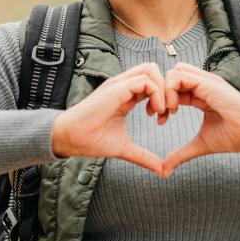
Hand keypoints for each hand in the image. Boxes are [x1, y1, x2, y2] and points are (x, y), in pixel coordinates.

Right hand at [51, 63, 167, 175]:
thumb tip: (162, 170)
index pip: (151, 82)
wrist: (71, 138)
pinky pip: (144, 80)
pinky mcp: (116, 89)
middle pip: (152, 70)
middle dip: (166, 88)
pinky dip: (156, 94)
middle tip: (168, 111)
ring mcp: (119, 85)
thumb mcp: (125, 148)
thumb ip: (144, 156)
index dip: (162, 97)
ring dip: (163, 90)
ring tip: (163, 111)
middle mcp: (123, 86)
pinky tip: (154, 112)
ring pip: (150, 70)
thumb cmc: (92, 140)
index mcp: (125, 95)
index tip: (163, 118)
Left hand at [162, 62, 239, 176]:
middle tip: (157, 114)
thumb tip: (165, 169)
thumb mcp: (201, 144)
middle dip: (159, 92)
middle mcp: (203, 85)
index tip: (159, 119)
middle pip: (172, 75)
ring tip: (167, 111)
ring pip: (175, 71)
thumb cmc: (233, 137)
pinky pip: (181, 76)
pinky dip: (171, 90)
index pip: (175, 87)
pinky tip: (173, 108)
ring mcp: (207, 82)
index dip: (162, 101)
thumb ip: (182, 153)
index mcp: (201, 94)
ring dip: (165, 90)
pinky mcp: (209, 83)